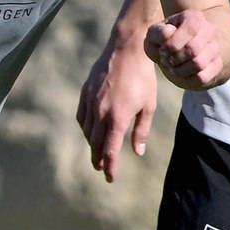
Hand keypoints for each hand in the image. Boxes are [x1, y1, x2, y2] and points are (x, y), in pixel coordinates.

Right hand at [80, 35, 162, 179]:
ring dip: (91, 144)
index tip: (110, 178)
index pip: (109, 150)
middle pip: (95, 144)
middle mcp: (100, 112)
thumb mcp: (148, 106)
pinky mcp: (85, 93)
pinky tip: (90, 131)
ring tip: (97, 152)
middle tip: (101, 169)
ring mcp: (90, 102)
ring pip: (87, 131)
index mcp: (116, 118)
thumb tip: (137, 152)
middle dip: (98, 159)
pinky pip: (81, 116)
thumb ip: (141, 130)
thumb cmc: (143, 79)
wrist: (127, 51)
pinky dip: (85, 128)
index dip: (109, 166)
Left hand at [145, 5, 229, 92]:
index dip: (173, 43)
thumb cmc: (164, 41)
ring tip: (173, 67)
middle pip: (194, 49)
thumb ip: (157, 32)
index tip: (162, 50)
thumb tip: (169, 33)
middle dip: (174, 58)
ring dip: (179, 70)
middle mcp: (210, 30)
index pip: (191, 29)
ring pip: (199, 64)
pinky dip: (188, 78)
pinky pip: (203, 77)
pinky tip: (182, 73)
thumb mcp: (154, 34)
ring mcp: (215, 48)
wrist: (177, 53)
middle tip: (166, 60)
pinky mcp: (217, 65)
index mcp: (194, 17)